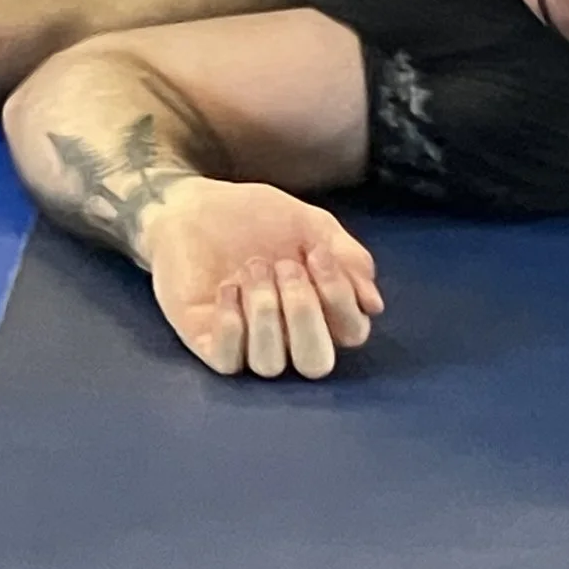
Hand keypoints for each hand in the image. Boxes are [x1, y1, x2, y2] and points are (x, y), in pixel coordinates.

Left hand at [140, 177, 383, 378]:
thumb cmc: (256, 217)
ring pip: (271, 364)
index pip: (351, 331)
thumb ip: (348, 257)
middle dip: (304, 313)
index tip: (317, 253)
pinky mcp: (208, 342)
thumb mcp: (311, 225)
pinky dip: (232, 327)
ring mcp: (248, 343)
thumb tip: (373, 305)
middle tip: (284, 266)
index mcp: (321, 311)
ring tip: (251, 269)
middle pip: (315, 363)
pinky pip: (228, 362)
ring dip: (265, 312)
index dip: (340, 297)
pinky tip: (227, 289)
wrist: (195, 204)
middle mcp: (289, 335)